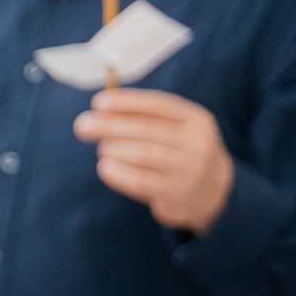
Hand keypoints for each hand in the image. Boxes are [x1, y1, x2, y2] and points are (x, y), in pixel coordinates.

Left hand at [75, 89, 235, 233]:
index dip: (127, 102)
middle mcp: (196, 141)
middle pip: (145, 129)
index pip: (158, 105)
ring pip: (141, 154)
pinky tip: (104, 167)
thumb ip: (145, 119)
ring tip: (102, 149)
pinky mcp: (176, 192)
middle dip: (109, 125)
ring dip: (113, 149)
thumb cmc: (180, 154)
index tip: (98, 102)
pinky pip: (139, 181)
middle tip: (82, 125)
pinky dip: (117, 172)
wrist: (213, 193)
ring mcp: (188, 168)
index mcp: (195, 119)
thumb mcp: (175, 131)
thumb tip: (99, 111)